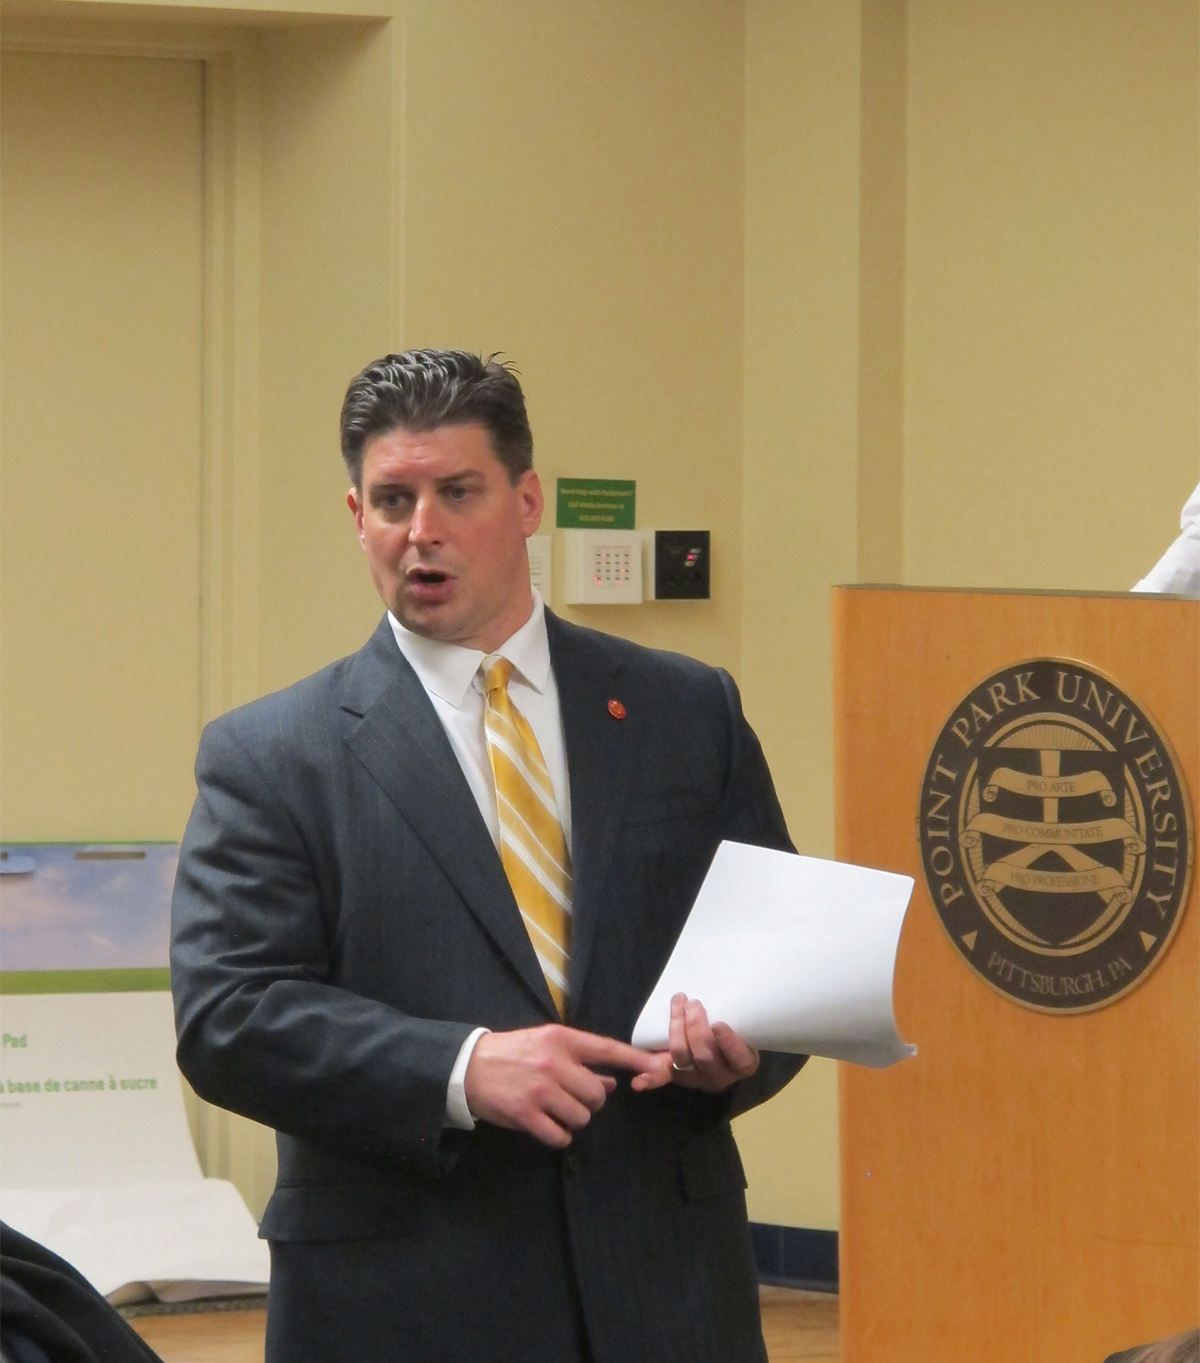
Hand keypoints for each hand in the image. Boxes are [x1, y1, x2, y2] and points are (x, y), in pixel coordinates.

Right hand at [464, 1024, 661, 1148]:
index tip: (659, 1066)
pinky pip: (560, 1135)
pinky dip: (559, 1135)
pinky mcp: (526, 1115)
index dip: (635, 1059)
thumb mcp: (546, 1044)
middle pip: (597, 1094)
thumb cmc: (513, 1053)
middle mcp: (554, 1063)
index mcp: (561, 1040)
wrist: (469, 1066)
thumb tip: (612, 1081)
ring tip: (555, 1109)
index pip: (607, 1049)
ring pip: (582, 1116)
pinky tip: (547, 1124)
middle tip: (571, 1096)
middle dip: (590, 1100)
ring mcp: (540, 1090)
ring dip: (574, 1118)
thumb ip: (580, 1061)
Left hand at [630, 994, 759, 1094]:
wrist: (720, 1038)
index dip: (728, 1043)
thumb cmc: (735, 1023)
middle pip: (705, 1057)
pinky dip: (650, 1078)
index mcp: (743, 1064)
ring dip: (676, 1031)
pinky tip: (638, 1082)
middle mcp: (720, 1076)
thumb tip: (736, 991)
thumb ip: (736, 1013)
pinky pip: (663, 1076)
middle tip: (693, 1004)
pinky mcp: (676, 1074)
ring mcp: (696, 1077)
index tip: (718, 1024)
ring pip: (682, 1058)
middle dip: (696, 1029)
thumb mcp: (742, 1021)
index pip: (739, 1059)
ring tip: (677, 1004)